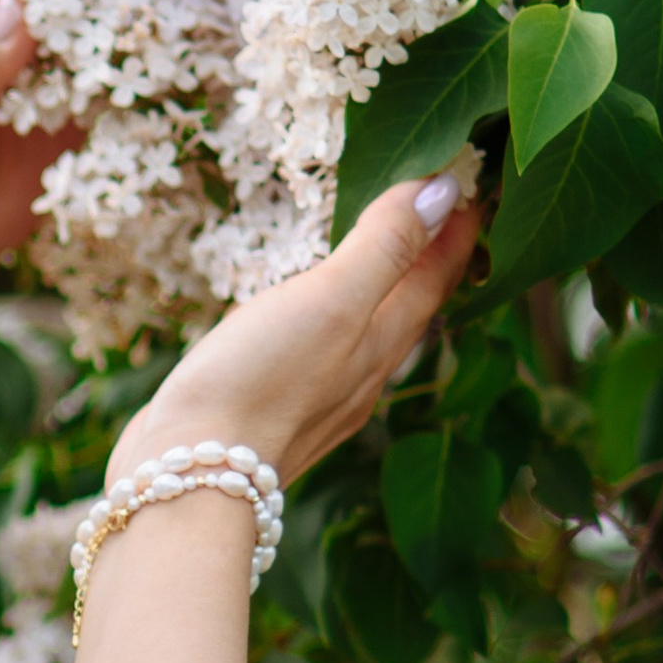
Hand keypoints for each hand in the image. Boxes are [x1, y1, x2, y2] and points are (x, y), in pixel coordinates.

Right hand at [109, 170, 481, 493]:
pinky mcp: (275, 409)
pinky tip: (307, 318)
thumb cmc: (260, 383)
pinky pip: (322, 353)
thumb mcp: (331, 300)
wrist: (193, 478)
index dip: (457, 229)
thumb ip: (385, 245)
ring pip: (368, 334)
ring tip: (380, 254)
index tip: (468, 183)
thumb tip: (443, 190)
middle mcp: (363, 374)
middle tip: (436, 209)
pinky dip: (331, 320)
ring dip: (382, 290)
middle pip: (410, 306)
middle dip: (427, 257)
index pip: (438, 276)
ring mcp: (320, 396)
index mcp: (384, 342)